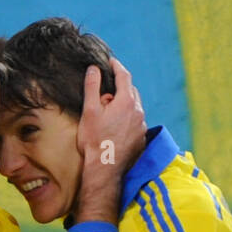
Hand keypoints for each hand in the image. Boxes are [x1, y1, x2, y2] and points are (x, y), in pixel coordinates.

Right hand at [74, 57, 145, 223]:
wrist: (104, 169)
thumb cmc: (94, 140)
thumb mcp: (89, 111)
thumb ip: (92, 87)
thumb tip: (94, 69)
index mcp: (126, 102)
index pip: (124, 76)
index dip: (116, 66)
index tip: (110, 61)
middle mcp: (138, 112)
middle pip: (131, 91)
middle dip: (120, 88)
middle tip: (105, 93)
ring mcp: (141, 126)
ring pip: (134, 108)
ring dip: (124, 105)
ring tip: (108, 114)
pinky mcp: (141, 139)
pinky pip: (136, 123)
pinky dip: (127, 119)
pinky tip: (116, 128)